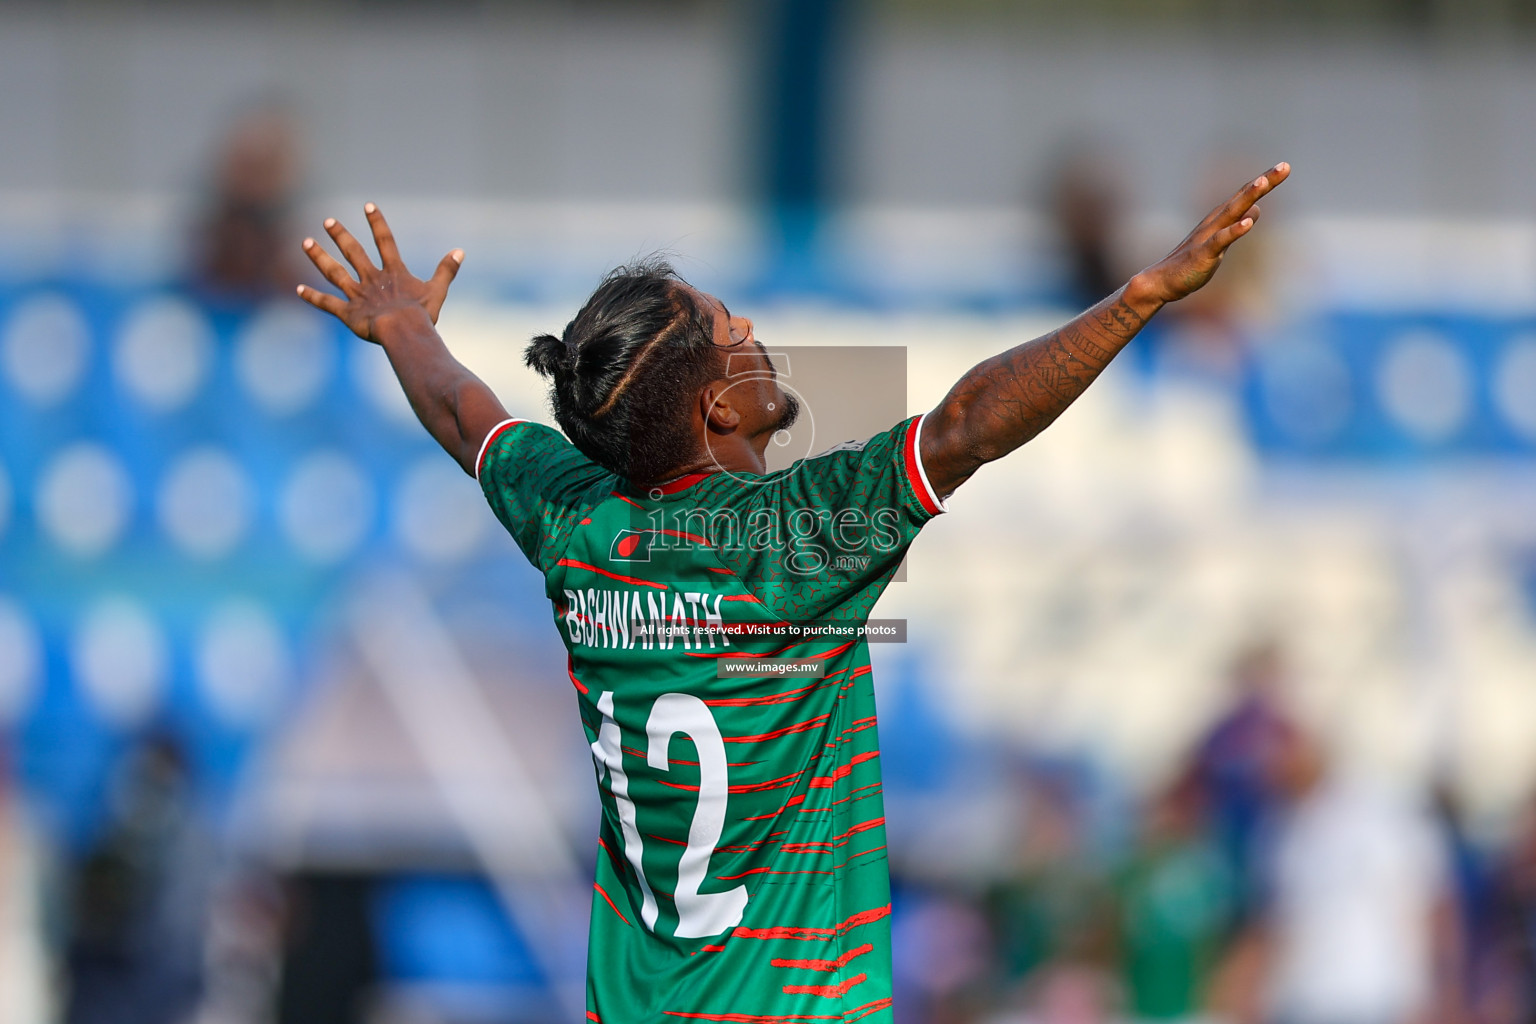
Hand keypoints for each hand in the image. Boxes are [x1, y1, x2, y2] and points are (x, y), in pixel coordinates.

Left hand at [296, 203, 462, 341]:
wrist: (403, 331)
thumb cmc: (422, 315)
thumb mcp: (437, 291)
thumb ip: (446, 270)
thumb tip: (460, 251)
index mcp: (393, 273)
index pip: (385, 241)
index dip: (377, 223)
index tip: (368, 205)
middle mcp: (371, 279)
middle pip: (353, 252)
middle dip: (340, 235)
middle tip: (328, 221)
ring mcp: (357, 295)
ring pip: (334, 272)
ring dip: (319, 256)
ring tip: (305, 242)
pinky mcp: (348, 313)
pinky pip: (327, 303)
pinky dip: (312, 297)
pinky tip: (298, 289)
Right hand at [1128, 161, 1289, 309]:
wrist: (1162, 281)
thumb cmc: (1190, 262)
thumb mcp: (1220, 243)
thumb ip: (1237, 225)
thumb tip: (1257, 210)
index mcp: (1219, 219)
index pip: (1244, 195)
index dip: (1265, 181)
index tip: (1284, 166)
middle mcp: (1214, 222)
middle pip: (1242, 198)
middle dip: (1264, 182)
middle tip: (1284, 166)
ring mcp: (1207, 236)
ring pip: (1231, 213)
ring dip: (1247, 197)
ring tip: (1263, 182)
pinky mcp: (1203, 254)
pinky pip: (1220, 241)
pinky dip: (1233, 231)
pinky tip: (1247, 224)